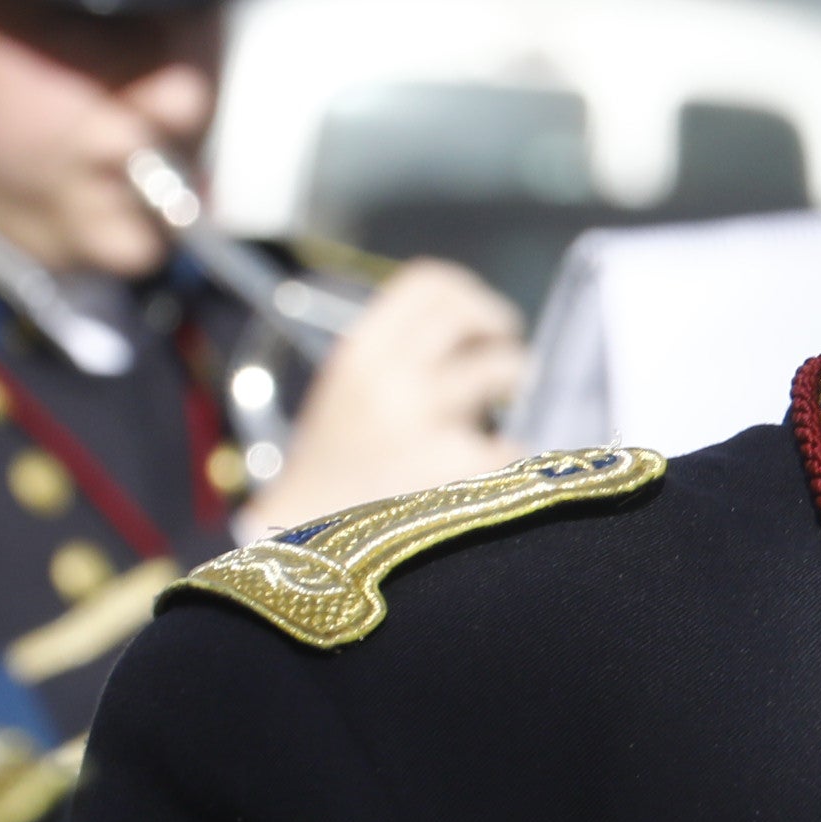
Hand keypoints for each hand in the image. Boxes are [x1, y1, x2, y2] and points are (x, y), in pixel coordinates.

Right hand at [244, 260, 530, 530]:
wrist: (305, 536)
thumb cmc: (337, 459)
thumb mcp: (349, 386)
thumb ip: (398, 350)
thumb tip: (476, 322)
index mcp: (359, 352)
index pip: (429, 285)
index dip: (468, 294)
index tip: (481, 319)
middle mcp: (388, 377)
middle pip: (471, 317)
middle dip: (500, 331)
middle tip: (505, 355)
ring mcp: (421, 424)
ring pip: (502, 368)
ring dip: (515, 380)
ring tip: (502, 406)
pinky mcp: (452, 471)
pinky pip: (509, 442)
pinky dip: (510, 451)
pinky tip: (491, 466)